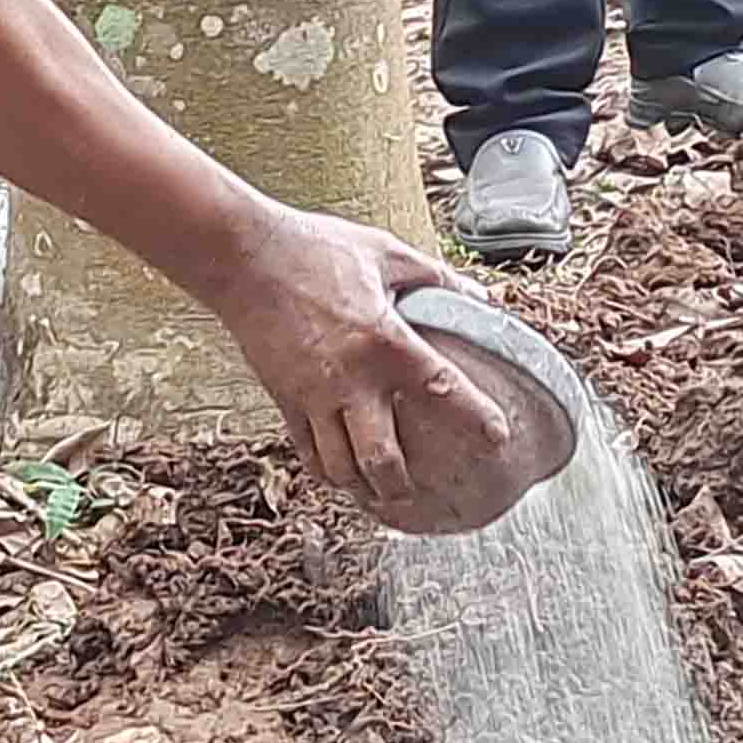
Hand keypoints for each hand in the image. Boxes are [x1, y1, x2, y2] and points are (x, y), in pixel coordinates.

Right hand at [206, 207, 513, 534]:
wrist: (243, 256)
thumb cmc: (316, 248)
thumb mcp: (385, 252)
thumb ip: (435, 277)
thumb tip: (481, 295)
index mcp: (385, 340)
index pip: (441, 388)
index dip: (475, 418)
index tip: (498, 439)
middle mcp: (351, 378)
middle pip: (381, 458)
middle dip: (401, 486)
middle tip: (418, 495)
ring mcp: (313, 394)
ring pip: (340, 466)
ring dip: (363, 488)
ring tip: (380, 494)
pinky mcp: (283, 398)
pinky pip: (306, 451)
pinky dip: (326, 470)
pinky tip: (340, 474)